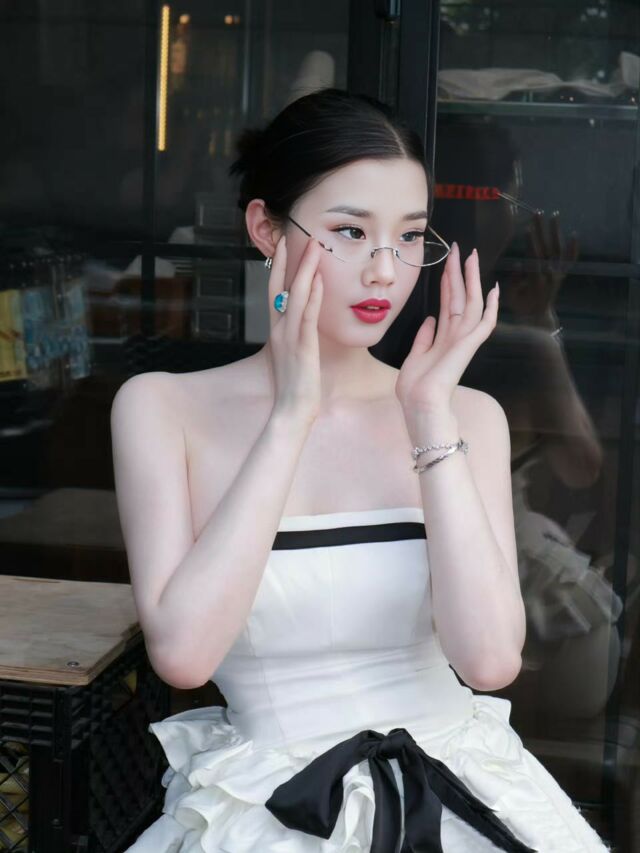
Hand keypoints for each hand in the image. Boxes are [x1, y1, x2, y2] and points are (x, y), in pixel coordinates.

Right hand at [266, 234, 323, 425]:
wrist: (291, 411)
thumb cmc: (296, 388)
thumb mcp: (294, 356)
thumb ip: (297, 337)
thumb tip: (304, 324)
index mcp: (278, 331)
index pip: (276, 292)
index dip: (279, 267)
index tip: (285, 245)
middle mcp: (280, 330)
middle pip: (282, 287)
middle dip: (290, 260)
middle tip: (296, 234)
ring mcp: (290, 337)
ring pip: (297, 296)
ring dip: (306, 270)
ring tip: (313, 248)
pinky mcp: (303, 347)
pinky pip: (308, 317)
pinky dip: (314, 297)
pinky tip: (320, 280)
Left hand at [395, 243, 498, 414]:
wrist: (420, 406)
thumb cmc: (415, 389)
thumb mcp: (415, 356)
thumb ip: (424, 337)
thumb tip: (429, 319)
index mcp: (443, 338)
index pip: (448, 303)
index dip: (448, 282)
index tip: (448, 262)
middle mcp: (456, 336)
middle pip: (460, 297)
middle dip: (459, 272)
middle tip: (459, 248)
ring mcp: (463, 340)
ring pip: (472, 302)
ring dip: (471, 279)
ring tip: (470, 256)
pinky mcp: (468, 346)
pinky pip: (484, 323)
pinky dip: (491, 307)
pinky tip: (493, 289)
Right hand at [506, 211, 578, 326]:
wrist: (537, 317)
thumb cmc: (520, 305)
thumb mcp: (512, 295)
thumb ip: (515, 280)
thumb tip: (519, 263)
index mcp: (536, 278)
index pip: (534, 255)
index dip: (531, 242)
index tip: (528, 227)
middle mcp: (550, 274)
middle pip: (546, 246)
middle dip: (541, 229)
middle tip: (537, 213)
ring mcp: (558, 274)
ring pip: (559, 249)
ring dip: (556, 231)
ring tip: (554, 214)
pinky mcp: (562, 275)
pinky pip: (570, 260)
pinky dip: (573, 248)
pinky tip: (575, 234)